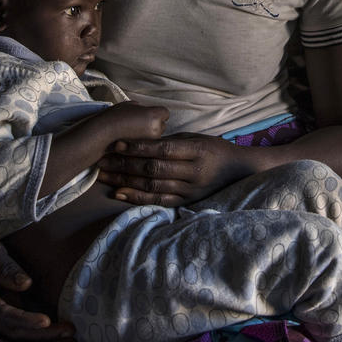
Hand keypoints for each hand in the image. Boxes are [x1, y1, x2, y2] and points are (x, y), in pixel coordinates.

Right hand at [0, 215, 74, 341]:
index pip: (2, 314)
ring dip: (44, 337)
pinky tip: (60, 331)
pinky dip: (41, 329)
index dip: (24, 320)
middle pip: (12, 329)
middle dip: (41, 335)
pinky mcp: (4, 305)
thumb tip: (26, 285)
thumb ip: (3, 266)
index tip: (46, 321)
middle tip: (69, 332)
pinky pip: (23, 322)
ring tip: (71, 340)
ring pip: (19, 330)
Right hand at [94, 101, 168, 143]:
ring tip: (134, 134)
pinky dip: (144, 145)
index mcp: (155, 115)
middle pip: (162, 126)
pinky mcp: (145, 154)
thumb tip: (146, 110)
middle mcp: (157, 130)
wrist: (102, 135)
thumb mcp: (130, 105)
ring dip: (149, 136)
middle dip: (155, 125)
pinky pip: (149, 147)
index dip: (156, 113)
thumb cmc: (114, 117)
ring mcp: (152, 143)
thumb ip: (142, 108)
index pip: (165, 113)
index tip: (147, 115)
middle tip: (140, 125)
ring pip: (156, 138)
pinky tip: (132, 143)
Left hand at [96, 132, 249, 205]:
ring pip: (153, 186)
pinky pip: (159, 201)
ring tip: (105, 176)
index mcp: (197, 150)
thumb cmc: (215, 150)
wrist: (239, 171)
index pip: (162, 149)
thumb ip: (171, 141)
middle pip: (153, 168)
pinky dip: (138, 198)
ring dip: (126, 181)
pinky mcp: (187, 202)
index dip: (138, 147)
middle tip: (102, 160)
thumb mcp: (196, 139)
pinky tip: (120, 194)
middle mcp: (194, 172)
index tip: (116, 143)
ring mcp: (190, 190)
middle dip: (124, 164)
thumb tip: (142, 139)